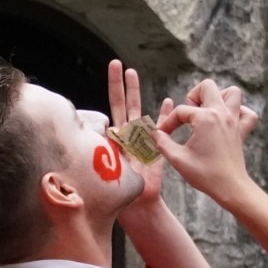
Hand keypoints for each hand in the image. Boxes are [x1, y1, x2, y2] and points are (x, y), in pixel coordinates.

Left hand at [107, 58, 170, 213]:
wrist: (138, 204)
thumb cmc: (120, 193)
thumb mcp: (108, 170)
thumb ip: (105, 152)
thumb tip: (101, 131)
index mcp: (115, 140)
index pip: (107, 113)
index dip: (105, 100)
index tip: (100, 86)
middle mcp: (126, 135)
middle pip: (121, 104)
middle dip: (118, 84)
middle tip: (115, 63)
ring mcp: (140, 138)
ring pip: (136, 109)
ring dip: (135, 91)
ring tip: (132, 72)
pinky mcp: (155, 146)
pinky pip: (160, 127)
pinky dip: (164, 114)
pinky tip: (166, 100)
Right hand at [155, 81, 259, 210]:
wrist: (230, 187)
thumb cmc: (204, 174)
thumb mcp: (177, 158)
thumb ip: (162, 142)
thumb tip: (154, 133)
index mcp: (205, 118)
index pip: (181, 111)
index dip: (168, 122)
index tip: (162, 134)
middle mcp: (221, 114)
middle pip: (207, 87)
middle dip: (193, 96)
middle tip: (188, 114)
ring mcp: (234, 121)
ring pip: (232, 93)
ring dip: (218, 97)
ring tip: (207, 112)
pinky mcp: (242, 131)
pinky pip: (247, 113)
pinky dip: (238, 112)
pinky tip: (226, 121)